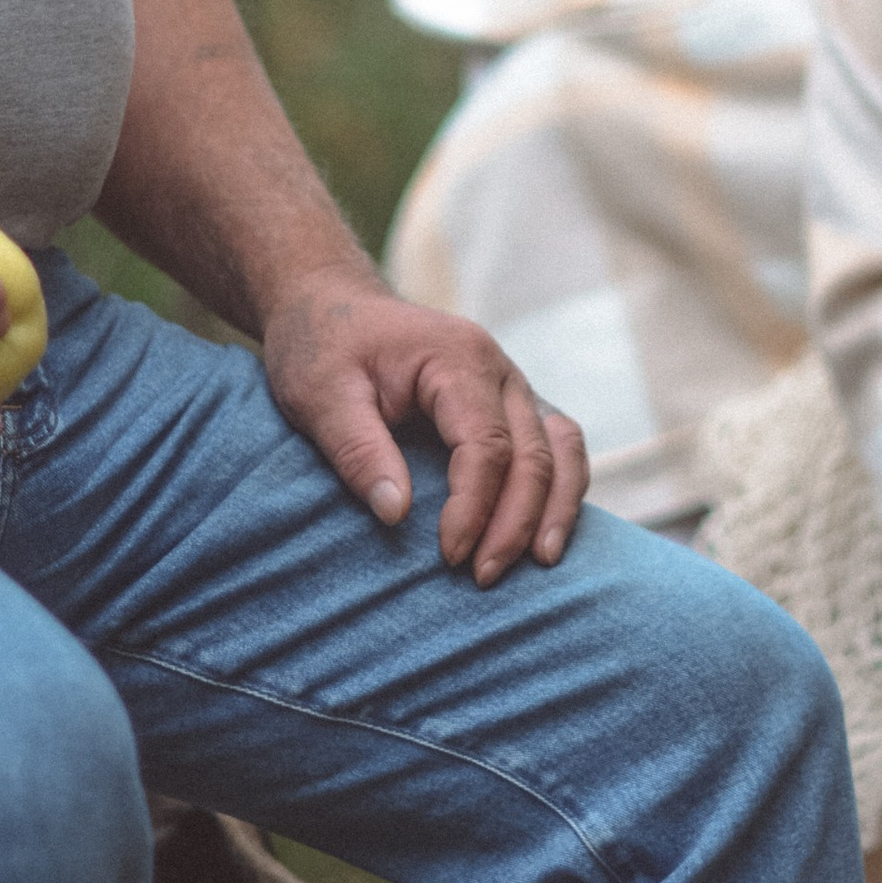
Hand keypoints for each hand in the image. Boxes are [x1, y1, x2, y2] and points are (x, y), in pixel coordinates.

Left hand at [261, 273, 588, 582]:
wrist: (331, 305)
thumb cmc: (323, 346)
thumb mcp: (319, 395)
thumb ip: (358, 450)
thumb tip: (396, 515)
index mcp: (457, 357)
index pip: (488, 444)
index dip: (475, 506)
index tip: (448, 555)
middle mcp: (499, 368)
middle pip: (534, 453)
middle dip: (517, 522)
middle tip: (483, 577)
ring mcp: (512, 384)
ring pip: (561, 448)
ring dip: (555, 508)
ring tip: (539, 562)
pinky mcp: (511, 404)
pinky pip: (556, 446)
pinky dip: (558, 488)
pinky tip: (541, 534)